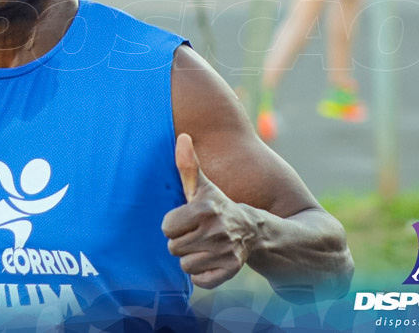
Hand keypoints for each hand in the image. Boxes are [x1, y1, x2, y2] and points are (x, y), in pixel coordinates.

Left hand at [162, 133, 254, 288]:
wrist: (252, 229)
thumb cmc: (217, 206)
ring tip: (204, 246)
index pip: (166, 227)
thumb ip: (187, 165)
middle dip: (182, 241)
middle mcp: (216, 231)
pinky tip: (210, 260)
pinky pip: (200, 281)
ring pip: (185, 265)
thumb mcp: (203, 186)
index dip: (174, 224)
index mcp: (205, 209)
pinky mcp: (230, 271)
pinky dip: (202, 275)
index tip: (187, 219)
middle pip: (173, 247)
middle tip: (196, 233)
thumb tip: (182, 137)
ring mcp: (224, 253)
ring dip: (191, 258)